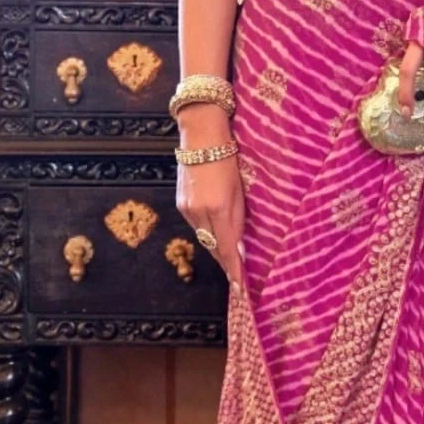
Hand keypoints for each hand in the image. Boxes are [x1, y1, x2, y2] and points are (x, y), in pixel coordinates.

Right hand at [175, 109, 245, 289]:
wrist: (202, 134)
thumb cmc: (231, 155)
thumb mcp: (242, 188)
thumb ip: (239, 218)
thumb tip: (239, 246)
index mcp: (219, 207)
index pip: (227, 248)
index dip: (234, 270)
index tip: (240, 289)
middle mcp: (200, 211)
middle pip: (214, 248)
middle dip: (226, 262)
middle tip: (238, 277)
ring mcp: (188, 208)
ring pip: (205, 237)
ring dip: (217, 247)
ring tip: (230, 257)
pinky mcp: (181, 202)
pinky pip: (197, 225)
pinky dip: (208, 232)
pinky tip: (216, 233)